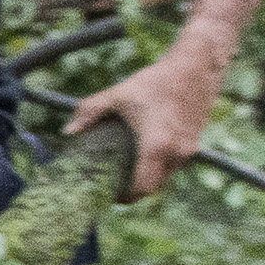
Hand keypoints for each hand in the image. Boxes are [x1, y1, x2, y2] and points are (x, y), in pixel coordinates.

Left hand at [69, 39, 229, 199]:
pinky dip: (160, 167)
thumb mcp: (118, 94)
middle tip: (113, 186)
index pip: (141, 188)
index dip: (124, 197)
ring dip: (148, 179)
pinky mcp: (195, 144)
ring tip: (126, 171)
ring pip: (165, 177)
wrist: (196, 68)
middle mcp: (176, 153)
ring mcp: (189, 150)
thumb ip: (90, 112)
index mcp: (156, 146)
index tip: (108, 194)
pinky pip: (175, 166)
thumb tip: (68, 132)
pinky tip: (144, 156)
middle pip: (153, 188)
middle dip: (133, 191)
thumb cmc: (157, 81)